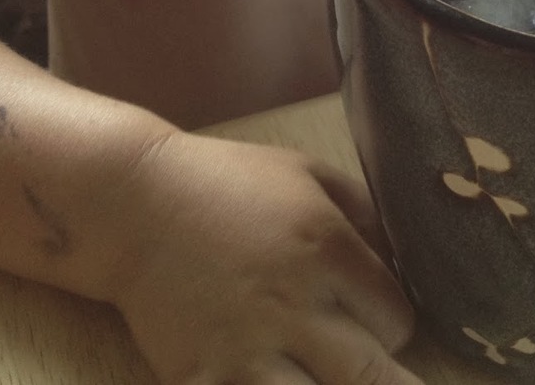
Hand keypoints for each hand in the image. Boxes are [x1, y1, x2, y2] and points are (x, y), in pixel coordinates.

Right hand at [109, 131, 419, 384]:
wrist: (134, 203)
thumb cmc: (226, 180)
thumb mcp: (304, 171)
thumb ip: (361, 208)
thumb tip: (401, 253)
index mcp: (327, 249)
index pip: (396, 319)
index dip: (396, 325)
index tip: (382, 324)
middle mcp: (295, 306)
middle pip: (373, 377)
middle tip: (388, 378)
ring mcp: (247, 351)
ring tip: (331, 378)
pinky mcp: (201, 380)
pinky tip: (282, 384)